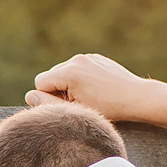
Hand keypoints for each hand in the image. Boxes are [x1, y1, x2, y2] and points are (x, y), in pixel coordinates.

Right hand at [26, 54, 159, 121]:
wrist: (136, 97)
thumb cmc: (107, 108)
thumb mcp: (75, 110)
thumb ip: (48, 104)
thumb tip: (29, 96)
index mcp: (69, 72)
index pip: (40, 82)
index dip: (48, 97)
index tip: (66, 106)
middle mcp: (76, 60)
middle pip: (51, 75)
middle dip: (57, 89)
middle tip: (78, 103)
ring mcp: (87, 57)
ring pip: (64, 71)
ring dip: (69, 84)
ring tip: (88, 96)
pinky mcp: (96, 58)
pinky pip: (78, 68)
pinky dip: (81, 78)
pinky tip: (96, 89)